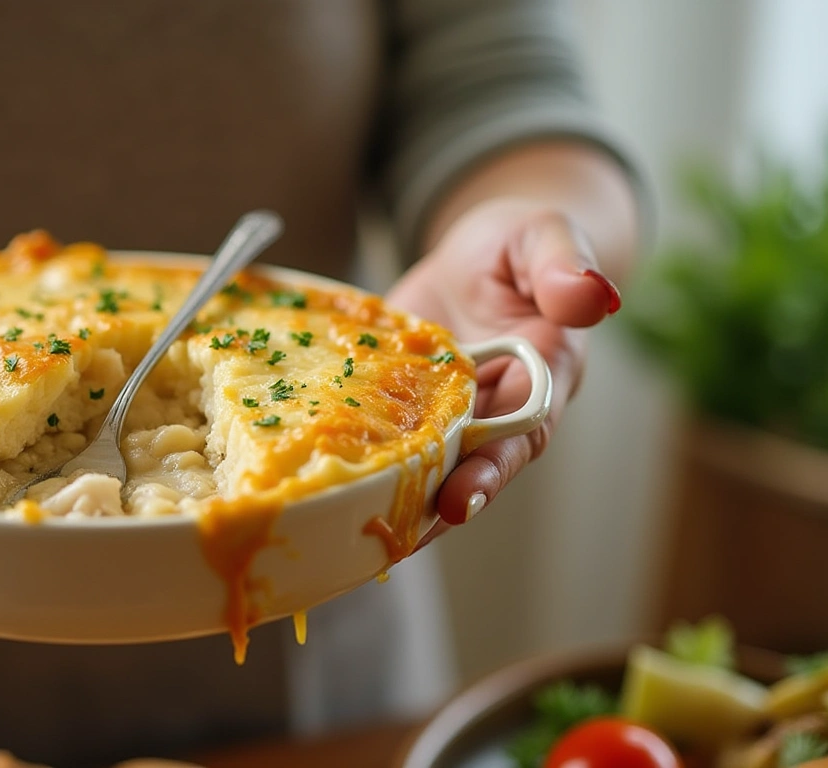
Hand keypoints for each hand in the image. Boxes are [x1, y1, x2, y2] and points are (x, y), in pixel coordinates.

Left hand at [386, 197, 622, 527]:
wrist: (475, 252)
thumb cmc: (517, 244)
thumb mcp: (541, 236)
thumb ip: (561, 263)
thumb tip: (590, 295)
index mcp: (540, 376)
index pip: (521, 434)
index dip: (491, 470)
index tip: (461, 499)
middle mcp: (493, 409)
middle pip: (470, 467)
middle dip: (436, 501)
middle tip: (401, 532)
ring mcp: (445, 414)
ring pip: (426, 465)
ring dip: (397, 497)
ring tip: (358, 530)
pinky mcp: (403, 407)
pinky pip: (384, 438)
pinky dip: (360, 459)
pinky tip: (324, 486)